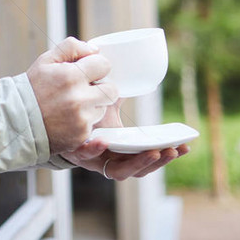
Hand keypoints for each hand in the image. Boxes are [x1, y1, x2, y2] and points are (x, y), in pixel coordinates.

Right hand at [26, 37, 117, 153]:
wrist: (15, 121)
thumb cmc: (32, 88)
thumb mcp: (46, 60)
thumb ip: (71, 47)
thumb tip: (95, 50)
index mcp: (71, 76)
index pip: (104, 65)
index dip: (96, 66)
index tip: (87, 71)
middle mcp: (79, 99)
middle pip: (111, 90)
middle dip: (102, 88)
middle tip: (85, 89)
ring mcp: (81, 119)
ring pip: (103, 108)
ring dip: (94, 105)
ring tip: (72, 104)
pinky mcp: (81, 136)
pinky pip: (94, 125)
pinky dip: (85, 121)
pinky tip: (68, 118)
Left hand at [61, 102, 189, 179]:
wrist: (52, 116)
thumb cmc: (84, 111)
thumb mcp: (106, 101)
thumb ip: (118, 90)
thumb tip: (140, 69)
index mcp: (123, 148)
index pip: (150, 155)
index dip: (168, 153)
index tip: (186, 144)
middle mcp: (111, 158)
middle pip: (140, 169)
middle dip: (158, 161)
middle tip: (173, 149)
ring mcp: (96, 159)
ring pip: (119, 171)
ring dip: (137, 163)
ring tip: (152, 150)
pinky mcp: (77, 154)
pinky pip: (86, 156)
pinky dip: (95, 150)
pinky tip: (103, 141)